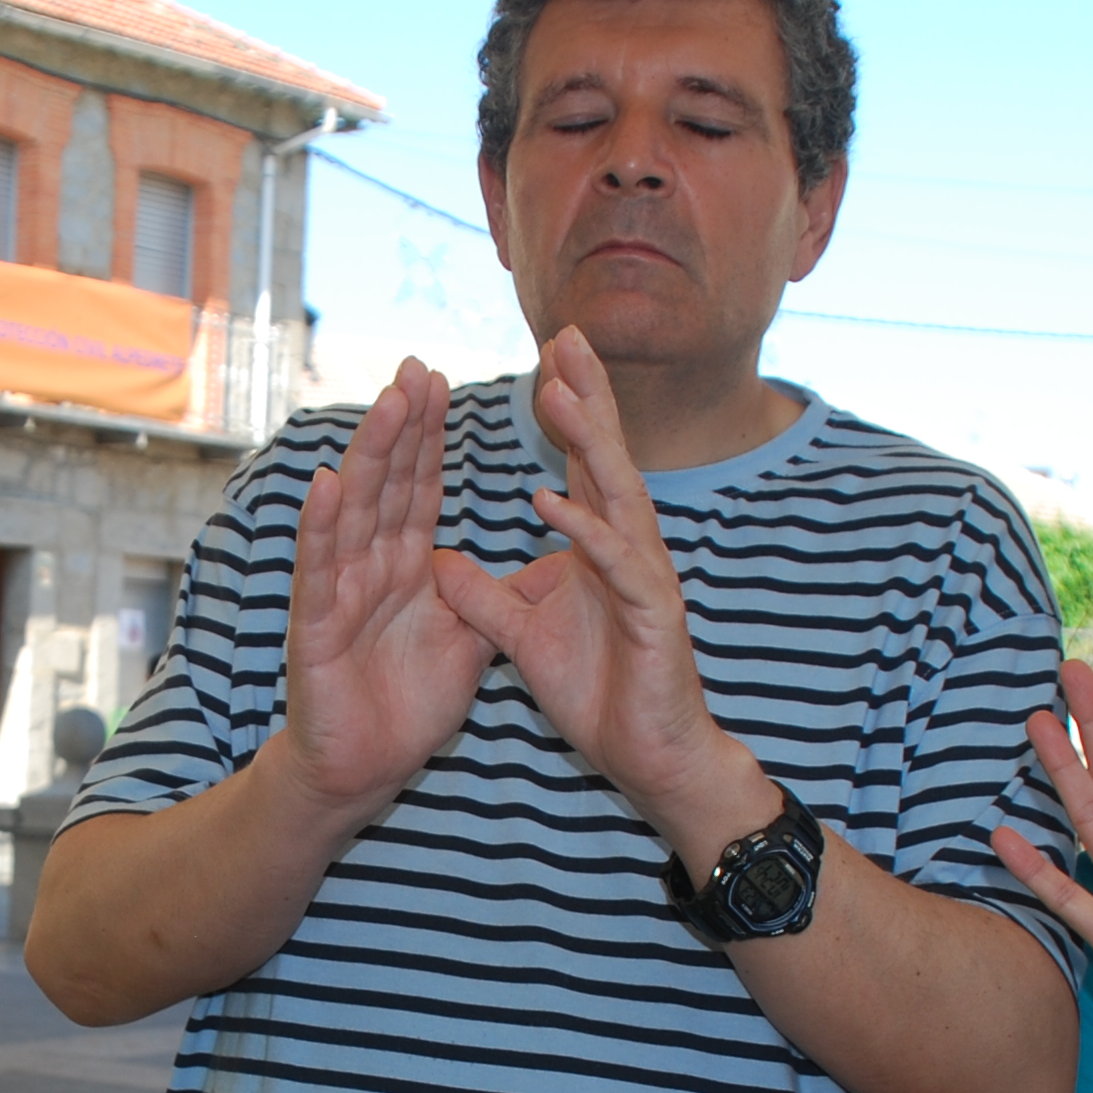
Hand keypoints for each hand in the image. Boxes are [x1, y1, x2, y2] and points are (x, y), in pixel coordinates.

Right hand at [275, 361, 494, 816]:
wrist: (365, 770)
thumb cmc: (408, 707)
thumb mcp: (471, 643)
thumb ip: (496, 599)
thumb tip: (547, 566)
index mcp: (406, 566)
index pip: (420, 486)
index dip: (429, 435)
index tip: (442, 380)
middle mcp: (369, 566)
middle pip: (389, 483)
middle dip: (403, 425)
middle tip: (416, 365)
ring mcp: (338, 591)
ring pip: (355, 511)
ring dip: (370, 456)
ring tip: (387, 402)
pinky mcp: (316, 628)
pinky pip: (319, 571)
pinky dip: (322, 527)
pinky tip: (329, 484)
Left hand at [431, 326, 764, 850]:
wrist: (650, 756)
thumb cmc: (601, 694)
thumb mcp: (522, 638)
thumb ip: (484, 598)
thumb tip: (440, 563)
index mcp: (601, 547)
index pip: (582, 464)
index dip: (567, 411)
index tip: (546, 357)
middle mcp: (629, 550)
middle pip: (607, 458)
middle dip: (588, 396)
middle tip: (567, 335)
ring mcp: (645, 579)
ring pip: (618, 495)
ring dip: (588, 443)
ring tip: (559, 392)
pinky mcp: (653, 617)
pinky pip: (615, 564)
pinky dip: (584, 529)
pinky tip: (553, 499)